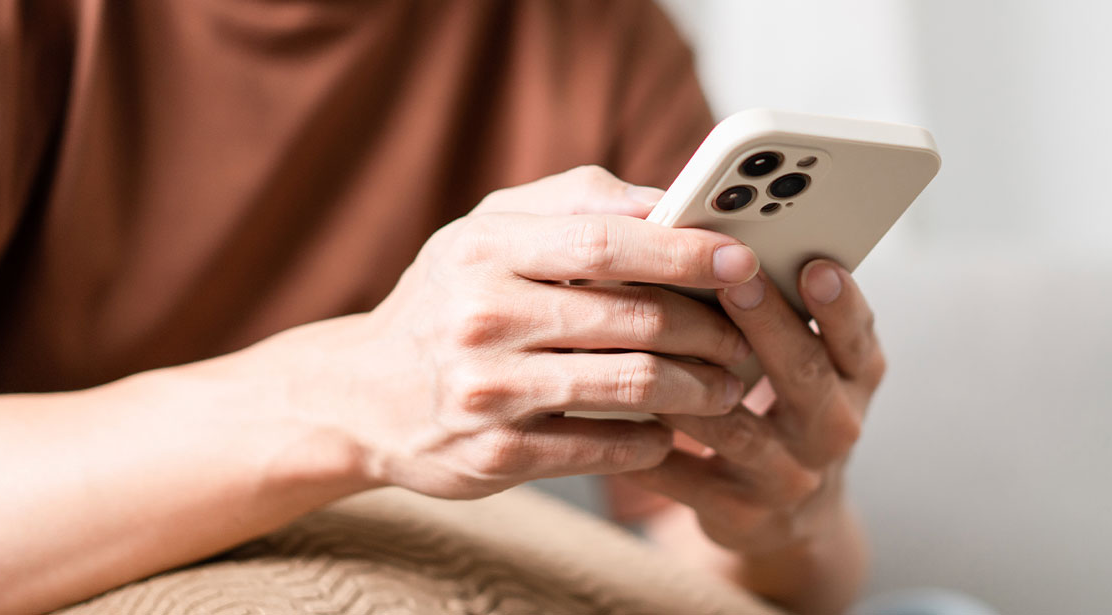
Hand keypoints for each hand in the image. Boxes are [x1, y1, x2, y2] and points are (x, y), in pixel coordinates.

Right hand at [299, 167, 761, 498]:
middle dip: (711, 330)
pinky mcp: (496, 455)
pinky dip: (653, 439)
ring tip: (728, 387)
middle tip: (750, 339)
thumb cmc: (445, 299)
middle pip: (632, 319)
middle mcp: (481, 318)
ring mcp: (487, 392)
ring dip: (698, 388)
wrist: (361, 394)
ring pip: (630, 386)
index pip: (604, 243)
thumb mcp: (485, 231)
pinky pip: (604, 447)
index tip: (741, 259)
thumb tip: (668, 199)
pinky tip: (669, 428)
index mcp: (482, 250)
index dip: (683, 251)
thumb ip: (573, 201)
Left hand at [623, 261, 882, 554]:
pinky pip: (684, 477)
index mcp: (854, 378)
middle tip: (734, 283)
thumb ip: (781, 307)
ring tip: (649, 343)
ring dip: (691, 384)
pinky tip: (607, 414)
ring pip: (737, 428)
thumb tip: (719, 234)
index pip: (858, 337)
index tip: (816, 265)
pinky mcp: (737, 513)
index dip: (839, 305)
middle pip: (804, 375)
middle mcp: (832, 428)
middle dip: (768, 326)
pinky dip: (644, 446)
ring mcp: (787, 477)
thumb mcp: (806, 360)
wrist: (786, 517)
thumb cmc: (783, 408)